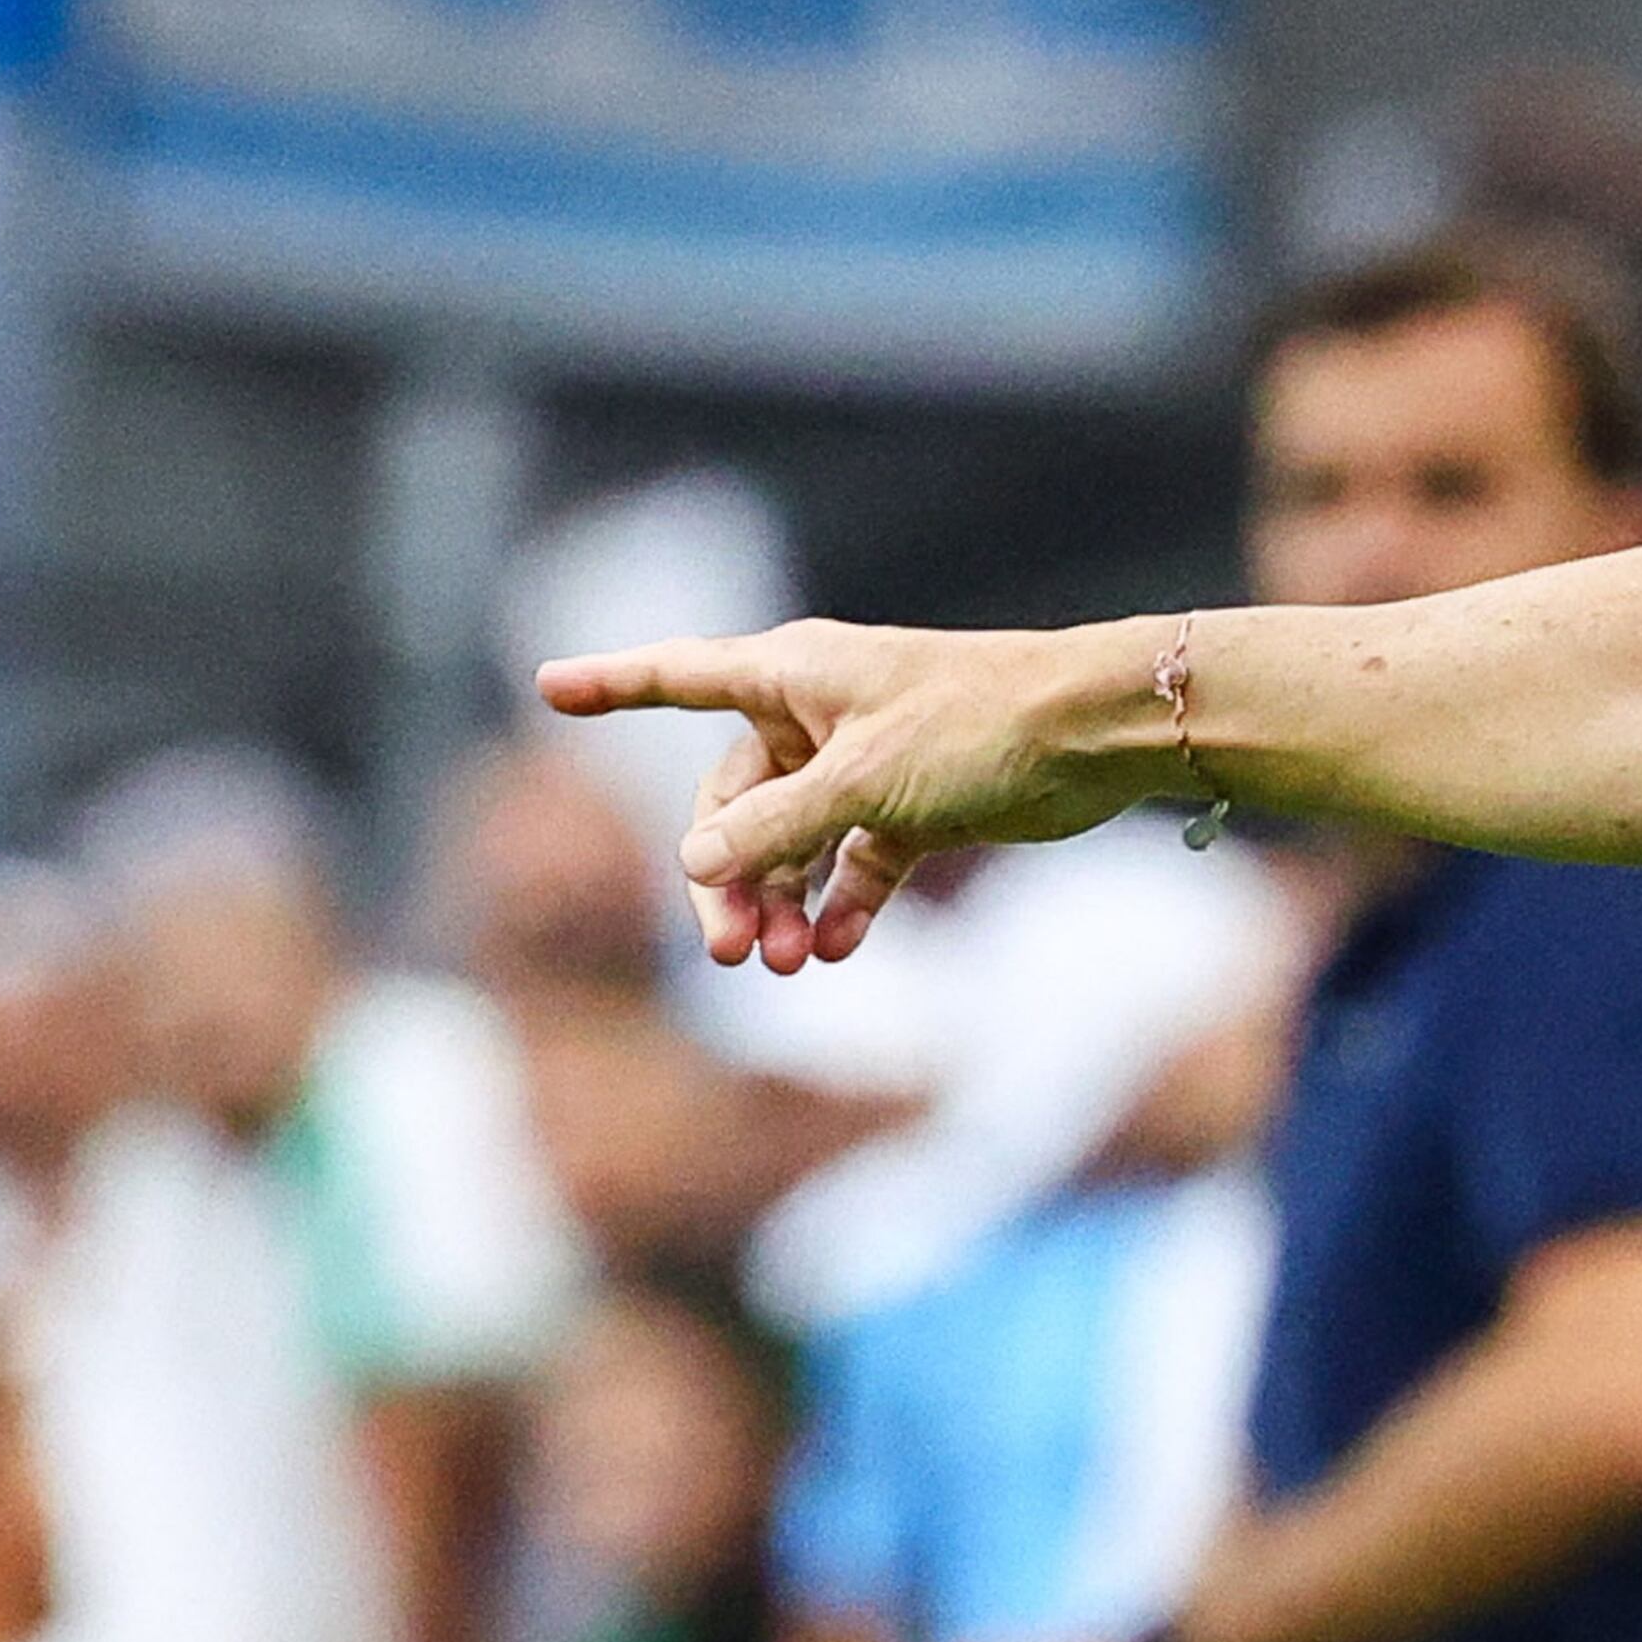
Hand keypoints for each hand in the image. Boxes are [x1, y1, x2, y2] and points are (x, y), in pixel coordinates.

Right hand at [532, 618, 1169, 970]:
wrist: (1095, 735)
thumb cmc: (978, 727)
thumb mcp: (862, 780)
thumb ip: (776, 825)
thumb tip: (696, 861)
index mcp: (792, 675)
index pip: (679, 676)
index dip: (613, 684)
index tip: (547, 686)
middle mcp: (819, 714)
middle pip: (735, 800)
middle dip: (727, 875)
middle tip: (731, 951)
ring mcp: (867, 765)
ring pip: (795, 843)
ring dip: (782, 903)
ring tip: (786, 966)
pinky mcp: (915, 809)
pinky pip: (856, 864)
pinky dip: (844, 905)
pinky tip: (840, 950)